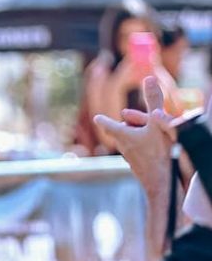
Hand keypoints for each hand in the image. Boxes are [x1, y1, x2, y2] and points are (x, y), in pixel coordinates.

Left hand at [94, 76, 175, 198]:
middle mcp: (124, 148)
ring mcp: (131, 159)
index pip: (109, 124)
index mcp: (123, 135)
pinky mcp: (140, 168)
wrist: (163, 183)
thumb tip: (148, 77)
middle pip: (122, 132)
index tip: (97, 118)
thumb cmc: (159, 152)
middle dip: (127, 125)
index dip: (104, 120)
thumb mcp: (158, 122)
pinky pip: (140, 153)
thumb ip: (153, 99)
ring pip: (131, 143)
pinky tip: (155, 151)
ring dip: (137, 136)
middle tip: (131, 119)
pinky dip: (145, 147)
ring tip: (150, 136)